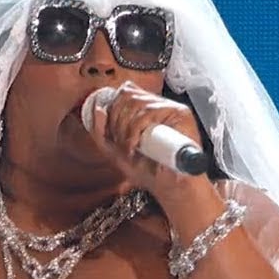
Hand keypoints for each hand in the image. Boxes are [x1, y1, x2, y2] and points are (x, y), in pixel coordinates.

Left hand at [83, 80, 205, 200]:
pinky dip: (136, 130)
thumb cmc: (146, 170)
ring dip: (125, 127)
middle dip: (117, 120)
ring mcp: (171, 107)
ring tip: (130, 146)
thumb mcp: (113, 150)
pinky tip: (137, 145)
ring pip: (137, 103)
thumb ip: (100, 131)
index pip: (126, 91)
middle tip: (121, 141)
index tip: (113, 133)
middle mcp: (159, 104)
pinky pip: (149, 113)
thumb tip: (97, 108)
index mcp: (146, 108)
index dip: (113, 110)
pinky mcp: (180, 114)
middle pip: (128, 94)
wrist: (168, 187)